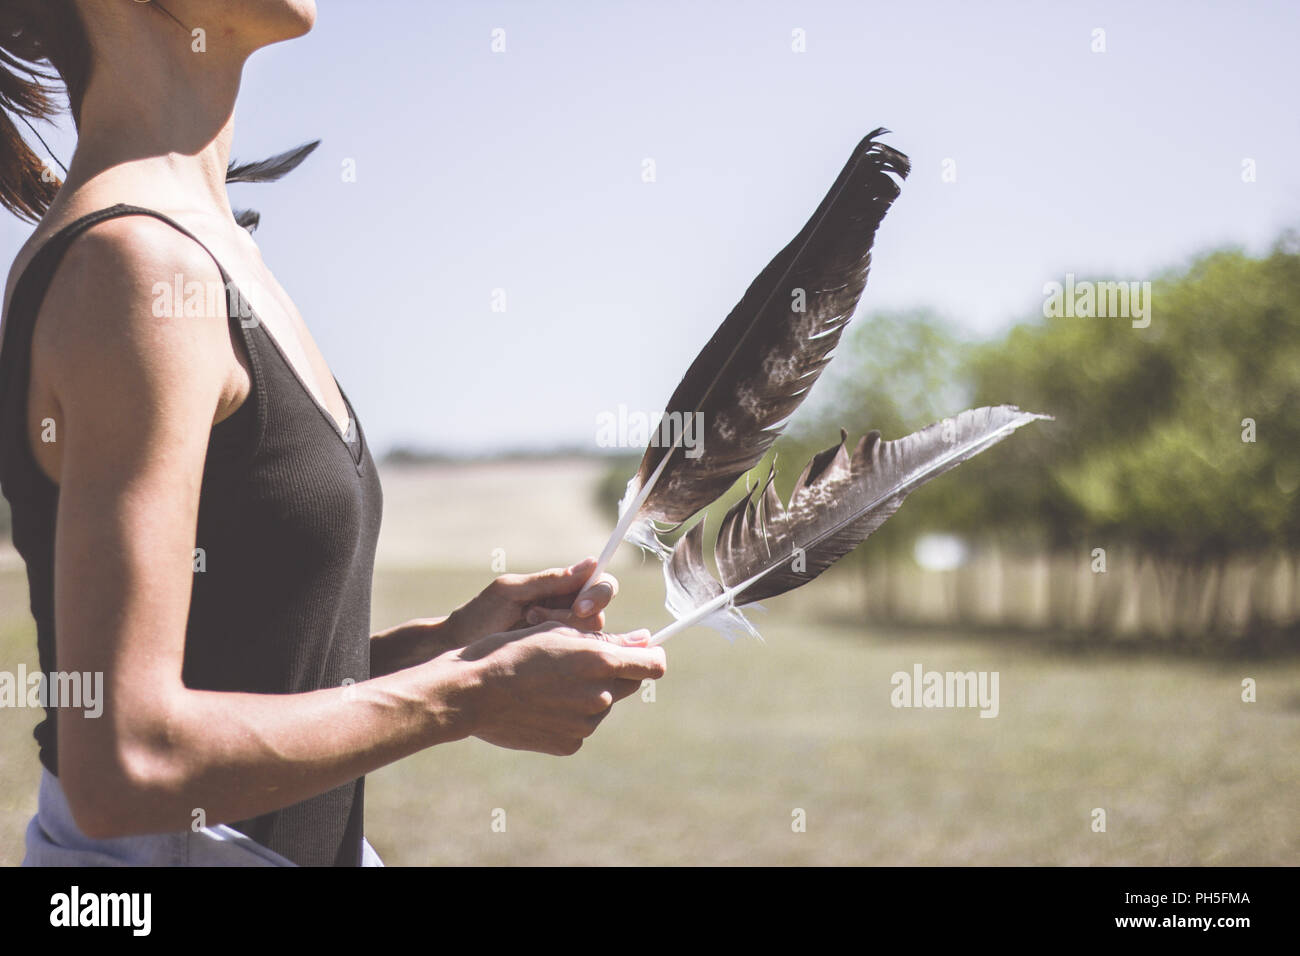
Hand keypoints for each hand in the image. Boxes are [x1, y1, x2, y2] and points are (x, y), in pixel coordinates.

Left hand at [446, 558, 619, 646]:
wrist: (455, 653)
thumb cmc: (479, 617)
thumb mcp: (511, 592)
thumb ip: (550, 580)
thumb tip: (592, 562)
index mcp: (560, 589)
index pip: (600, 584)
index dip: (597, 594)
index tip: (578, 607)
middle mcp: (567, 613)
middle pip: (599, 614)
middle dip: (570, 617)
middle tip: (533, 617)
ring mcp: (562, 641)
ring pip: (589, 639)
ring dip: (557, 633)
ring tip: (523, 629)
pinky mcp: (557, 665)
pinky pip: (575, 661)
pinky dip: (557, 654)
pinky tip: (530, 651)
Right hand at [452, 624, 665, 755]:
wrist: (472, 693)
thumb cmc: (513, 651)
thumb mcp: (558, 632)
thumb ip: (608, 640)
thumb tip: (644, 640)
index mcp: (601, 662)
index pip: (654, 664)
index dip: (650, 656)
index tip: (641, 652)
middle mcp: (600, 696)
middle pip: (626, 684)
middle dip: (610, 673)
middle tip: (573, 663)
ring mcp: (585, 724)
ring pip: (601, 705)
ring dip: (586, 694)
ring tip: (547, 684)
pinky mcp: (569, 744)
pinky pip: (580, 726)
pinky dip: (568, 716)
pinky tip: (540, 705)